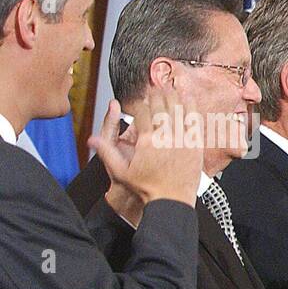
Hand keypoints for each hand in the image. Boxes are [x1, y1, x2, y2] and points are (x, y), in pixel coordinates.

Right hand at [90, 90, 202, 206]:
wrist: (172, 201)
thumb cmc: (148, 189)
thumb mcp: (120, 172)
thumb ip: (106, 152)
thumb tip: (90, 140)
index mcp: (146, 141)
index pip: (142, 111)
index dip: (140, 102)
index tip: (139, 98)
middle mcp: (164, 137)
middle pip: (160, 106)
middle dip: (156, 94)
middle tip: (155, 87)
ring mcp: (182, 139)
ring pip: (178, 110)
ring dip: (174, 96)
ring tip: (171, 87)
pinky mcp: (195, 145)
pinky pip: (194, 120)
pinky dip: (191, 107)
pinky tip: (189, 98)